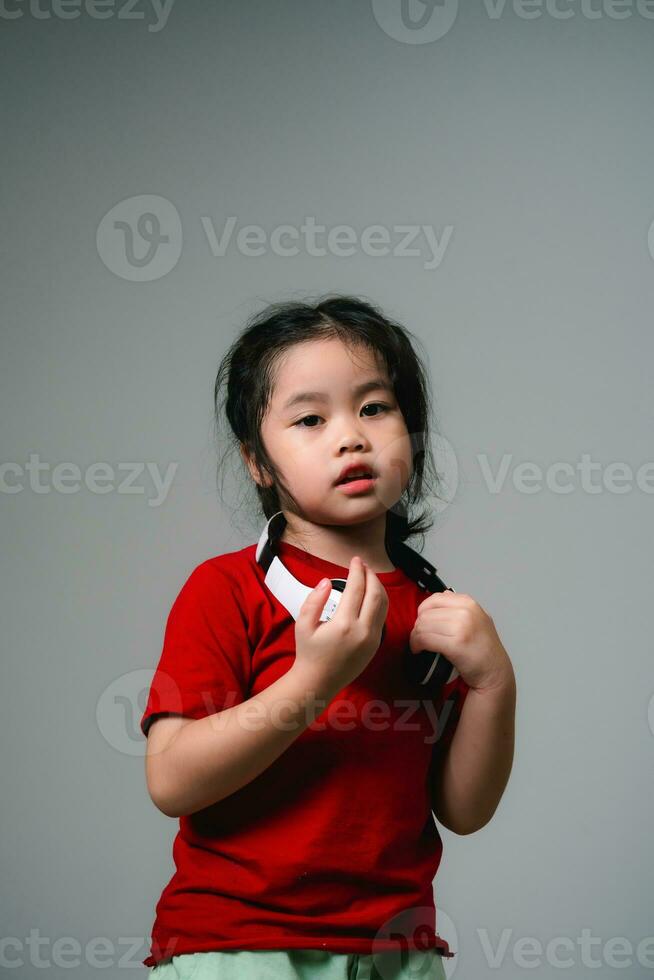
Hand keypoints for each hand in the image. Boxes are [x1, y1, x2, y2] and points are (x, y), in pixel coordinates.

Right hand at [293, 555, 388, 692]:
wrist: (318, 682)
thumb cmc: (308, 653)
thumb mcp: (303, 624)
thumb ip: (314, 600)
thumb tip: (327, 582)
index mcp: (344, 624)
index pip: (356, 588)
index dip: (357, 570)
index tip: (355, 560)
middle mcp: (363, 631)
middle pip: (375, 594)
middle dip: (371, 575)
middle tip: (363, 565)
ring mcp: (372, 639)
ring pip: (384, 605)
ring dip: (378, 587)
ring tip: (369, 576)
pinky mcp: (376, 645)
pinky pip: (383, 617)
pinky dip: (380, 601)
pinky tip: (372, 595)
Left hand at [409, 591, 513, 692]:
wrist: (495, 672)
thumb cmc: (484, 649)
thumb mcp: (477, 619)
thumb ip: (459, 606)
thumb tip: (441, 596)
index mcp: (469, 603)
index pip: (434, 599)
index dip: (423, 611)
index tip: (422, 623)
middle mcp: (466, 611)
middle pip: (426, 613)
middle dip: (417, 627)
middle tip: (419, 637)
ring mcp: (462, 627)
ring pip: (423, 626)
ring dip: (415, 637)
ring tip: (418, 645)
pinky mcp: (456, 644)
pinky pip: (425, 639)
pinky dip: (417, 645)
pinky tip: (419, 650)